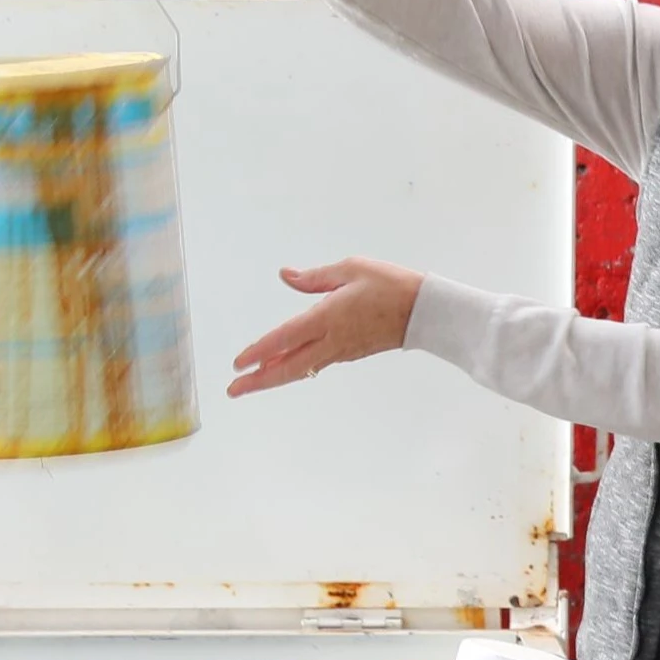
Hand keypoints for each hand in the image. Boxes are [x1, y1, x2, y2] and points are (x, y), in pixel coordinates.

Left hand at [229, 259, 422, 396]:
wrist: (426, 312)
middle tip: (234, 390)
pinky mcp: (351, 353)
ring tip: (253, 381)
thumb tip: (286, 276)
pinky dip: (297, 368)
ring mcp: (342, 350)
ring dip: (275, 376)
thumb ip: (315, 277)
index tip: (237, 364)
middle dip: (259, 381)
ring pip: (301, 369)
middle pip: (288, 367)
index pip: (284, 339)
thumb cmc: (392, 286)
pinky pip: (317, 364)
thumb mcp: (351, 269)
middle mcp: (332, 340)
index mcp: (327, 317)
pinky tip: (287, 366)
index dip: (258, 352)